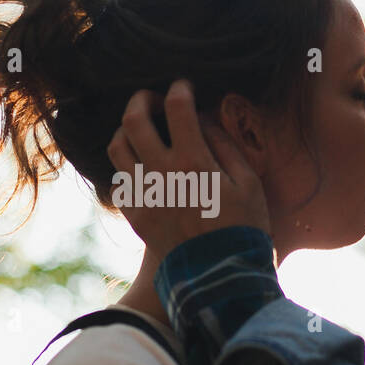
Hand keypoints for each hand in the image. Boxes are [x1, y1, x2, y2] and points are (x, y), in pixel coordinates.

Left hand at [106, 79, 270, 258]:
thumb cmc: (242, 228)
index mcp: (193, 161)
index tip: (185, 87)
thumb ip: (224, 145)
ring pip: (116, 146)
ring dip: (127, 130)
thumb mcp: (248, 183)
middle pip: (133, 118)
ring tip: (142, 130)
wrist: (218, 277)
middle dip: (142, 99)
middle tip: (153, 98)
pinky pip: (120, 179)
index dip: (180, 88)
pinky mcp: (134, 214)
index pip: (176, 106)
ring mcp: (143, 194)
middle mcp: (161, 173)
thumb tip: (204, 118)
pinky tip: (145, 168)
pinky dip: (129, 166)